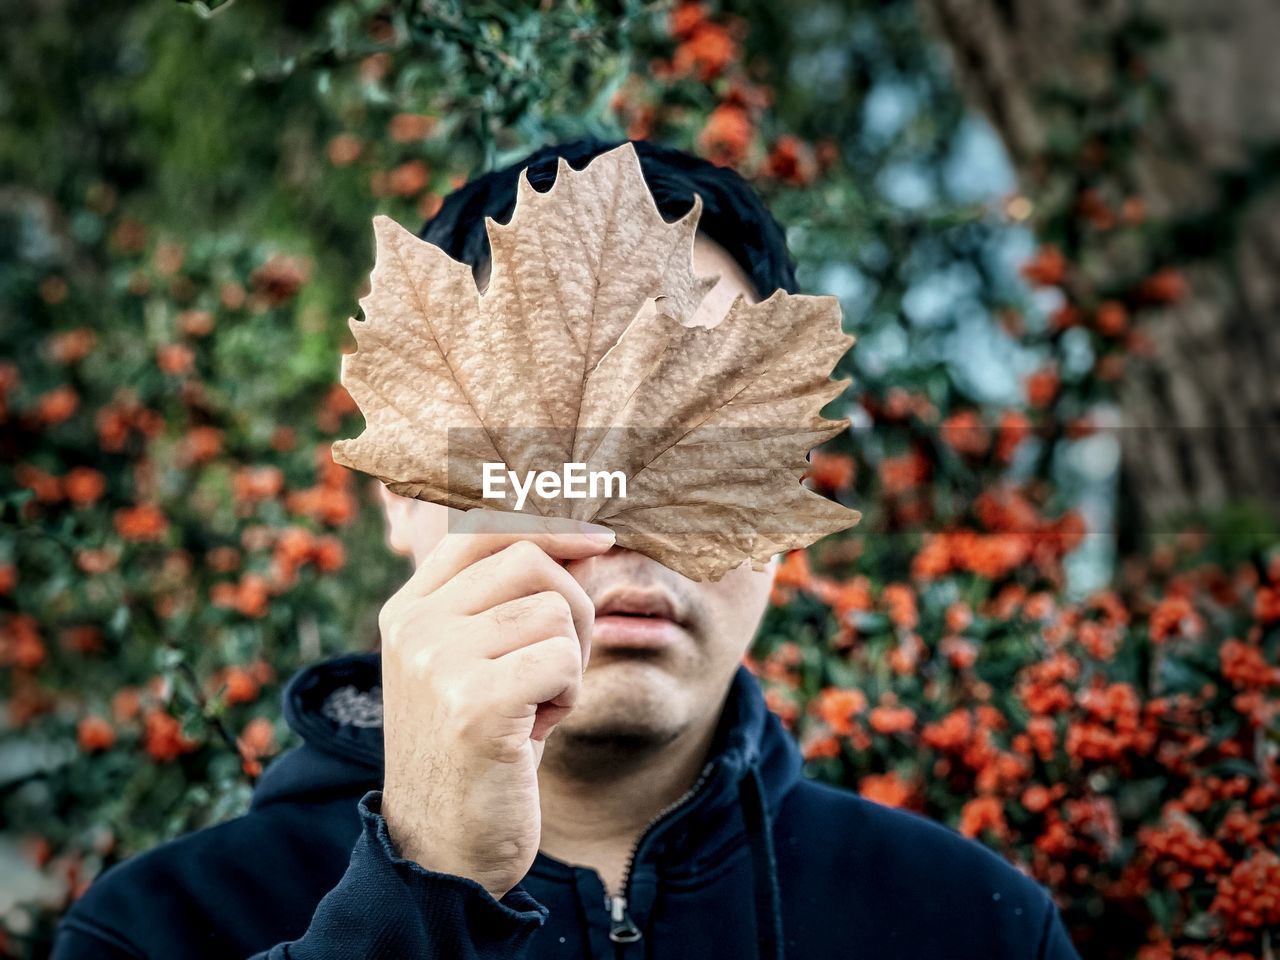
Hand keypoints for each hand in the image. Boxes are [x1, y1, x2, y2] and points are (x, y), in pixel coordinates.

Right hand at [377, 507, 613, 899]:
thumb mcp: (476, 665)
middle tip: (561, 668)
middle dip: (573, 608)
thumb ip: (507, 603)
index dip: (549, 527)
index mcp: (408, 610)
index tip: (599, 540)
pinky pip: (562, 660)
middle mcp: (414, 625)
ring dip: (570, 662)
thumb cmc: (477, 751)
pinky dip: (568, 695)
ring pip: (555, 612)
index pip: (483, 529)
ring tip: (536, 707)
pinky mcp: (473, 703)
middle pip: (530, 560)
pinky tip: (537, 731)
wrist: (444, 850)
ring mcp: (437, 661)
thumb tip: (585, 541)